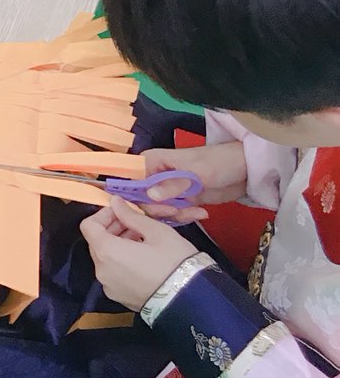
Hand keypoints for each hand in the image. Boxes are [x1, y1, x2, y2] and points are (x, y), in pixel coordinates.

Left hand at [81, 197, 198, 309]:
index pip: (89, 226)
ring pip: (105, 258)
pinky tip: (143, 258)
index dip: (103, 215)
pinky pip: (114, 273)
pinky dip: (122, 262)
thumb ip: (130, 215)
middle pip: (97, 242)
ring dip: (118, 244)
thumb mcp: (156, 231)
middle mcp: (101, 271)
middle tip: (136, 224)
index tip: (121, 212)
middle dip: (113, 228)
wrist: (193, 299)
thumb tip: (115, 203)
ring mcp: (109, 286)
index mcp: (107, 252)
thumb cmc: (175, 261)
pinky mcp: (120, 297)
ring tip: (143, 240)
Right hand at [132, 140, 248, 223]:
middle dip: (160, 209)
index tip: (154, 206)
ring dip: (177, 215)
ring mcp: (168, 189)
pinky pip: (174, 214)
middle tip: (177, 210)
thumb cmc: (218, 162)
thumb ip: (173, 185)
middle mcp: (154, 175)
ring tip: (196, 211)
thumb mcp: (196, 173)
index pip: (130, 181)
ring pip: (158, 210)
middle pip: (141, 199)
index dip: (135, 197)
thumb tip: (150, 195)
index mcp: (151, 161)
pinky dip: (186, 217)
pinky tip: (202, 212)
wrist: (246, 170)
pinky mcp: (181, 200)